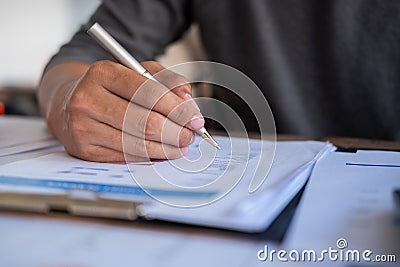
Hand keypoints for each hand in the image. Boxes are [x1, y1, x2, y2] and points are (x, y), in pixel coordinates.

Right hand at [38, 60, 203, 161]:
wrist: (69, 103)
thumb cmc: (112, 88)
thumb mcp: (137, 73)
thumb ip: (166, 80)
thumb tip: (187, 99)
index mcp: (103, 72)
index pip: (150, 93)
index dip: (179, 109)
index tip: (196, 119)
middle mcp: (88, 98)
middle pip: (146, 122)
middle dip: (177, 132)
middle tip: (191, 136)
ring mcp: (83, 126)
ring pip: (137, 144)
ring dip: (167, 148)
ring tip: (180, 145)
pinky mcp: (83, 149)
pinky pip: (126, 158)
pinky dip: (149, 156)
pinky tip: (160, 151)